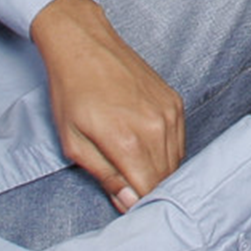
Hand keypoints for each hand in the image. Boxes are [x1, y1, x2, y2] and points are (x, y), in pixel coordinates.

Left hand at [32, 0, 184, 210]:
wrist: (84, 44)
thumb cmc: (71, 91)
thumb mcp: (74, 142)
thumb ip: (105, 176)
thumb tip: (128, 203)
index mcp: (129, 141)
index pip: (148, 192)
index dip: (137, 205)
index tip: (125, 206)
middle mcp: (156, 128)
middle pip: (165, 179)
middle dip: (148, 190)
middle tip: (126, 189)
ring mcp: (169, 112)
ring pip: (175, 160)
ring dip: (158, 171)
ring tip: (133, 167)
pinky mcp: (175, 101)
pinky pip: (179, 140)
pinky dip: (166, 151)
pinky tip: (144, 147)